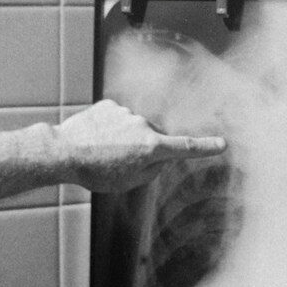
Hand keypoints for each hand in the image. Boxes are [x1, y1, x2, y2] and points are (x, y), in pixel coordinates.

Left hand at [50, 100, 226, 191]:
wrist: (64, 151)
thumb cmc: (95, 172)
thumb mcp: (129, 182)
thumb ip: (152, 170)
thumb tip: (162, 158)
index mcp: (151, 147)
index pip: (186, 147)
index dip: (206, 147)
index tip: (222, 144)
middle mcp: (144, 126)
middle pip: (154, 139)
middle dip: (144, 150)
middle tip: (119, 164)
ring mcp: (126, 112)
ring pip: (135, 128)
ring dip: (124, 138)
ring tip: (102, 151)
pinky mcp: (110, 104)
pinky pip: (119, 118)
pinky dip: (111, 128)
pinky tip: (96, 138)